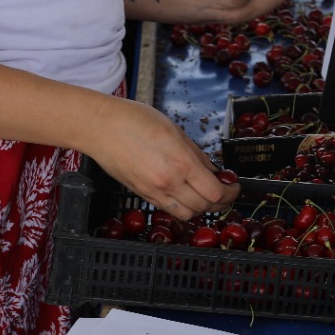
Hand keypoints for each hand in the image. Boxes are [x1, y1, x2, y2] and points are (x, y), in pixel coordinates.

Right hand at [84, 99, 237, 220]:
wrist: (100, 128)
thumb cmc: (136, 121)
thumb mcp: (176, 131)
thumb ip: (197, 155)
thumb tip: (213, 171)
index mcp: (181, 164)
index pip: (215, 192)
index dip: (230, 193)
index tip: (235, 186)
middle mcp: (168, 183)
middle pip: (204, 207)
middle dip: (220, 202)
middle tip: (226, 191)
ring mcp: (153, 192)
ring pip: (186, 214)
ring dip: (201, 208)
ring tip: (206, 195)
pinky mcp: (141, 194)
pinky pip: (168, 208)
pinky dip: (182, 206)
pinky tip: (186, 194)